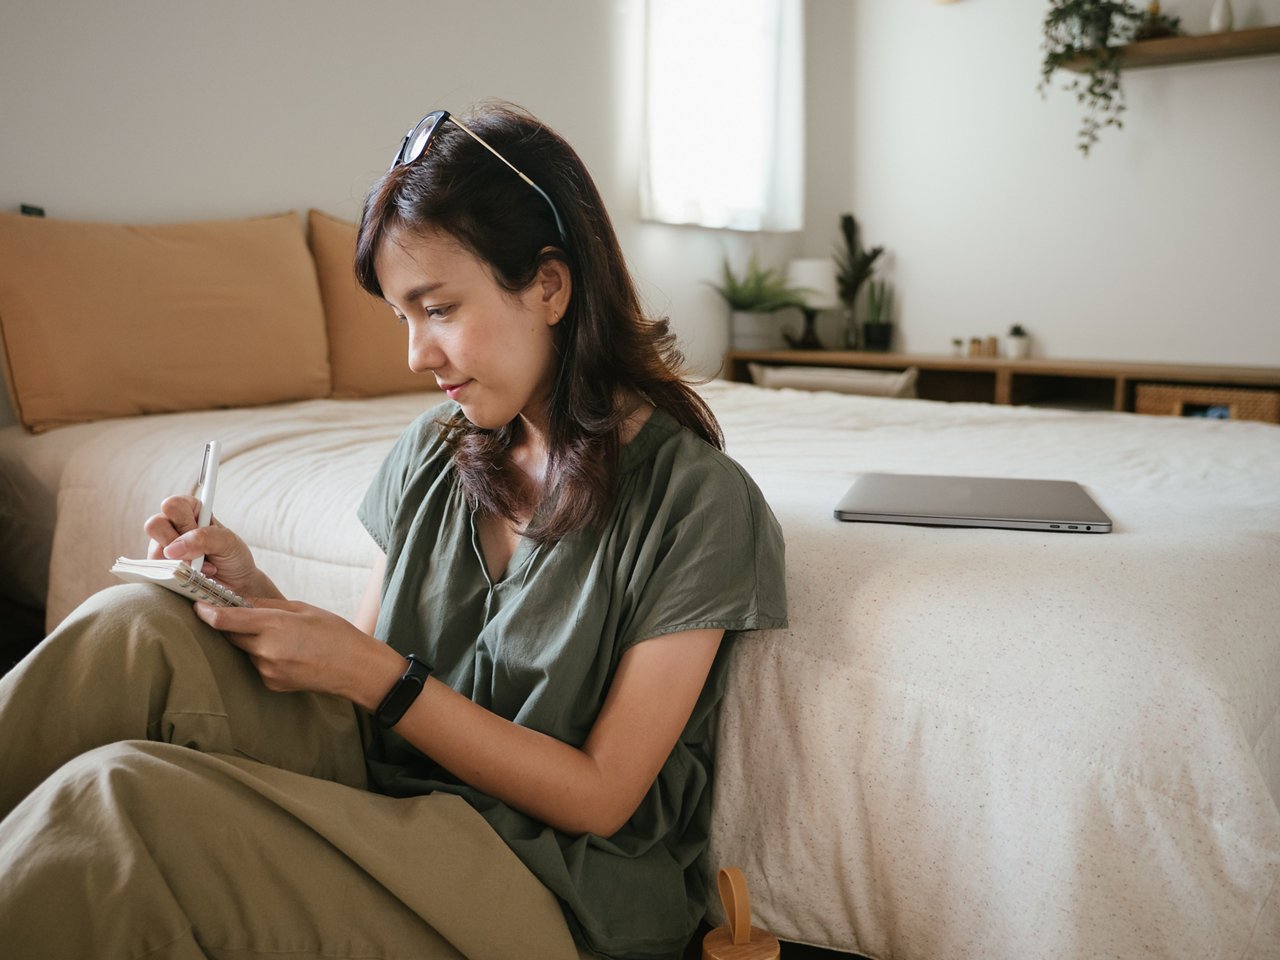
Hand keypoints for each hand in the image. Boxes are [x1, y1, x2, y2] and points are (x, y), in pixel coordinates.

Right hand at [144, 495, 266, 595]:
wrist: (236, 585)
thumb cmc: (233, 558)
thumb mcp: (228, 542)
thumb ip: (204, 538)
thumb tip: (172, 549)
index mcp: (191, 510)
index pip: (173, 505)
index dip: (184, 521)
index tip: (198, 533)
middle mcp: (173, 526)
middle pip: (154, 524)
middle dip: (177, 543)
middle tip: (199, 554)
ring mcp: (163, 547)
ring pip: (154, 551)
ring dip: (181, 563)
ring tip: (201, 568)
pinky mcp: (160, 568)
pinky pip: (155, 571)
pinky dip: (176, 576)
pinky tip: (192, 576)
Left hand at [193, 599, 402, 706]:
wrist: (355, 668)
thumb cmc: (334, 633)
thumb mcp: (302, 608)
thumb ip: (267, 606)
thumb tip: (239, 601)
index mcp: (276, 626)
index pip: (227, 619)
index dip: (207, 611)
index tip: (197, 604)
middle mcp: (267, 650)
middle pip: (231, 635)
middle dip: (230, 624)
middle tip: (236, 612)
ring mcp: (267, 670)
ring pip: (245, 650)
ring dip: (251, 640)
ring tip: (279, 635)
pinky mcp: (271, 683)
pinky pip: (256, 665)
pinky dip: (263, 655)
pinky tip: (286, 652)